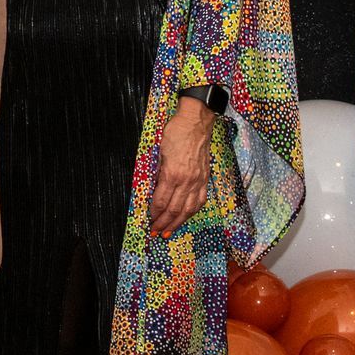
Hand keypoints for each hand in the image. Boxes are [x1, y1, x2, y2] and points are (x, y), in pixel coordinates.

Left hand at [149, 97, 212, 236]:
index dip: (154, 213)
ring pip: (187, 209)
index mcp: (172, 174)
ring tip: (169, 232)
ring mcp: (197, 181)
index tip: (149, 220)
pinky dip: (192, 212)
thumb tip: (154, 188)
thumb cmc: (175, 132)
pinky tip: (186, 217)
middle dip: (163, 223)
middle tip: (156, 232)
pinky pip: (199, 201)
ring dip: (177, 223)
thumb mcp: (159, 151)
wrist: (196, 122)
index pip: (160, 201)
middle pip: (173, 209)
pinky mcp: (205, 178)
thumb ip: (157, 172)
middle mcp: (186, 181)